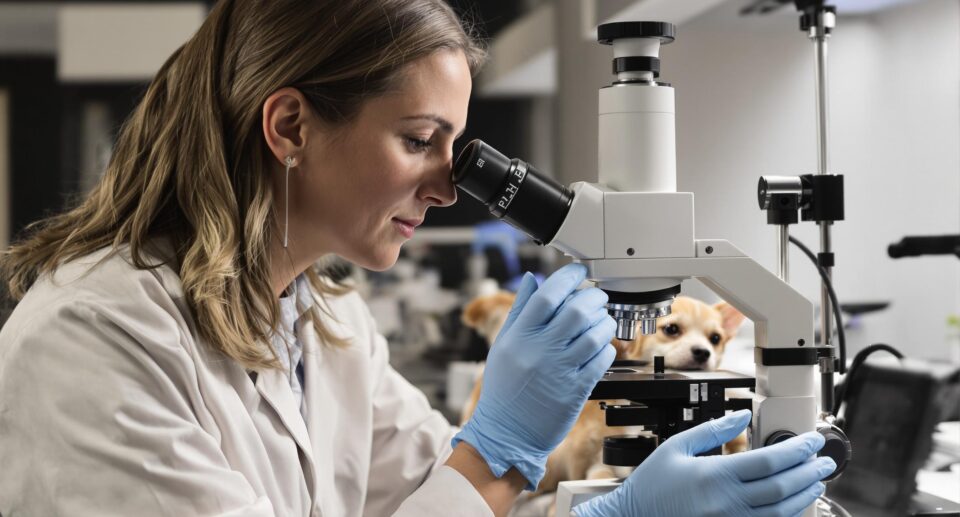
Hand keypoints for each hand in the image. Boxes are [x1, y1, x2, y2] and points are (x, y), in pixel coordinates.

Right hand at [452, 263, 616, 489]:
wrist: (506, 431)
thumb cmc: (504, 388)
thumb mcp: (503, 344)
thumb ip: (519, 310)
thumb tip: (532, 279)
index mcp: (520, 335)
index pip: (548, 295)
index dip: (568, 277)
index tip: (578, 271)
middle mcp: (540, 350)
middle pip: (577, 311)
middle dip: (593, 298)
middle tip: (596, 298)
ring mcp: (559, 370)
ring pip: (595, 334)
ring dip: (604, 323)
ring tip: (601, 322)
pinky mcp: (576, 390)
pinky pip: (601, 360)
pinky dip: (606, 349)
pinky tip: (600, 348)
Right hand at [574, 410, 836, 516]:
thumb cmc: (651, 485)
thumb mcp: (676, 447)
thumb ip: (713, 429)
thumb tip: (742, 415)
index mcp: (715, 475)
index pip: (770, 461)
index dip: (798, 449)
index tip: (813, 440)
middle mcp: (727, 503)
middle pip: (783, 487)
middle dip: (809, 471)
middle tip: (824, 460)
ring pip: (781, 512)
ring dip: (804, 496)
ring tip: (816, 481)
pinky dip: (786, 515)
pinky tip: (794, 505)